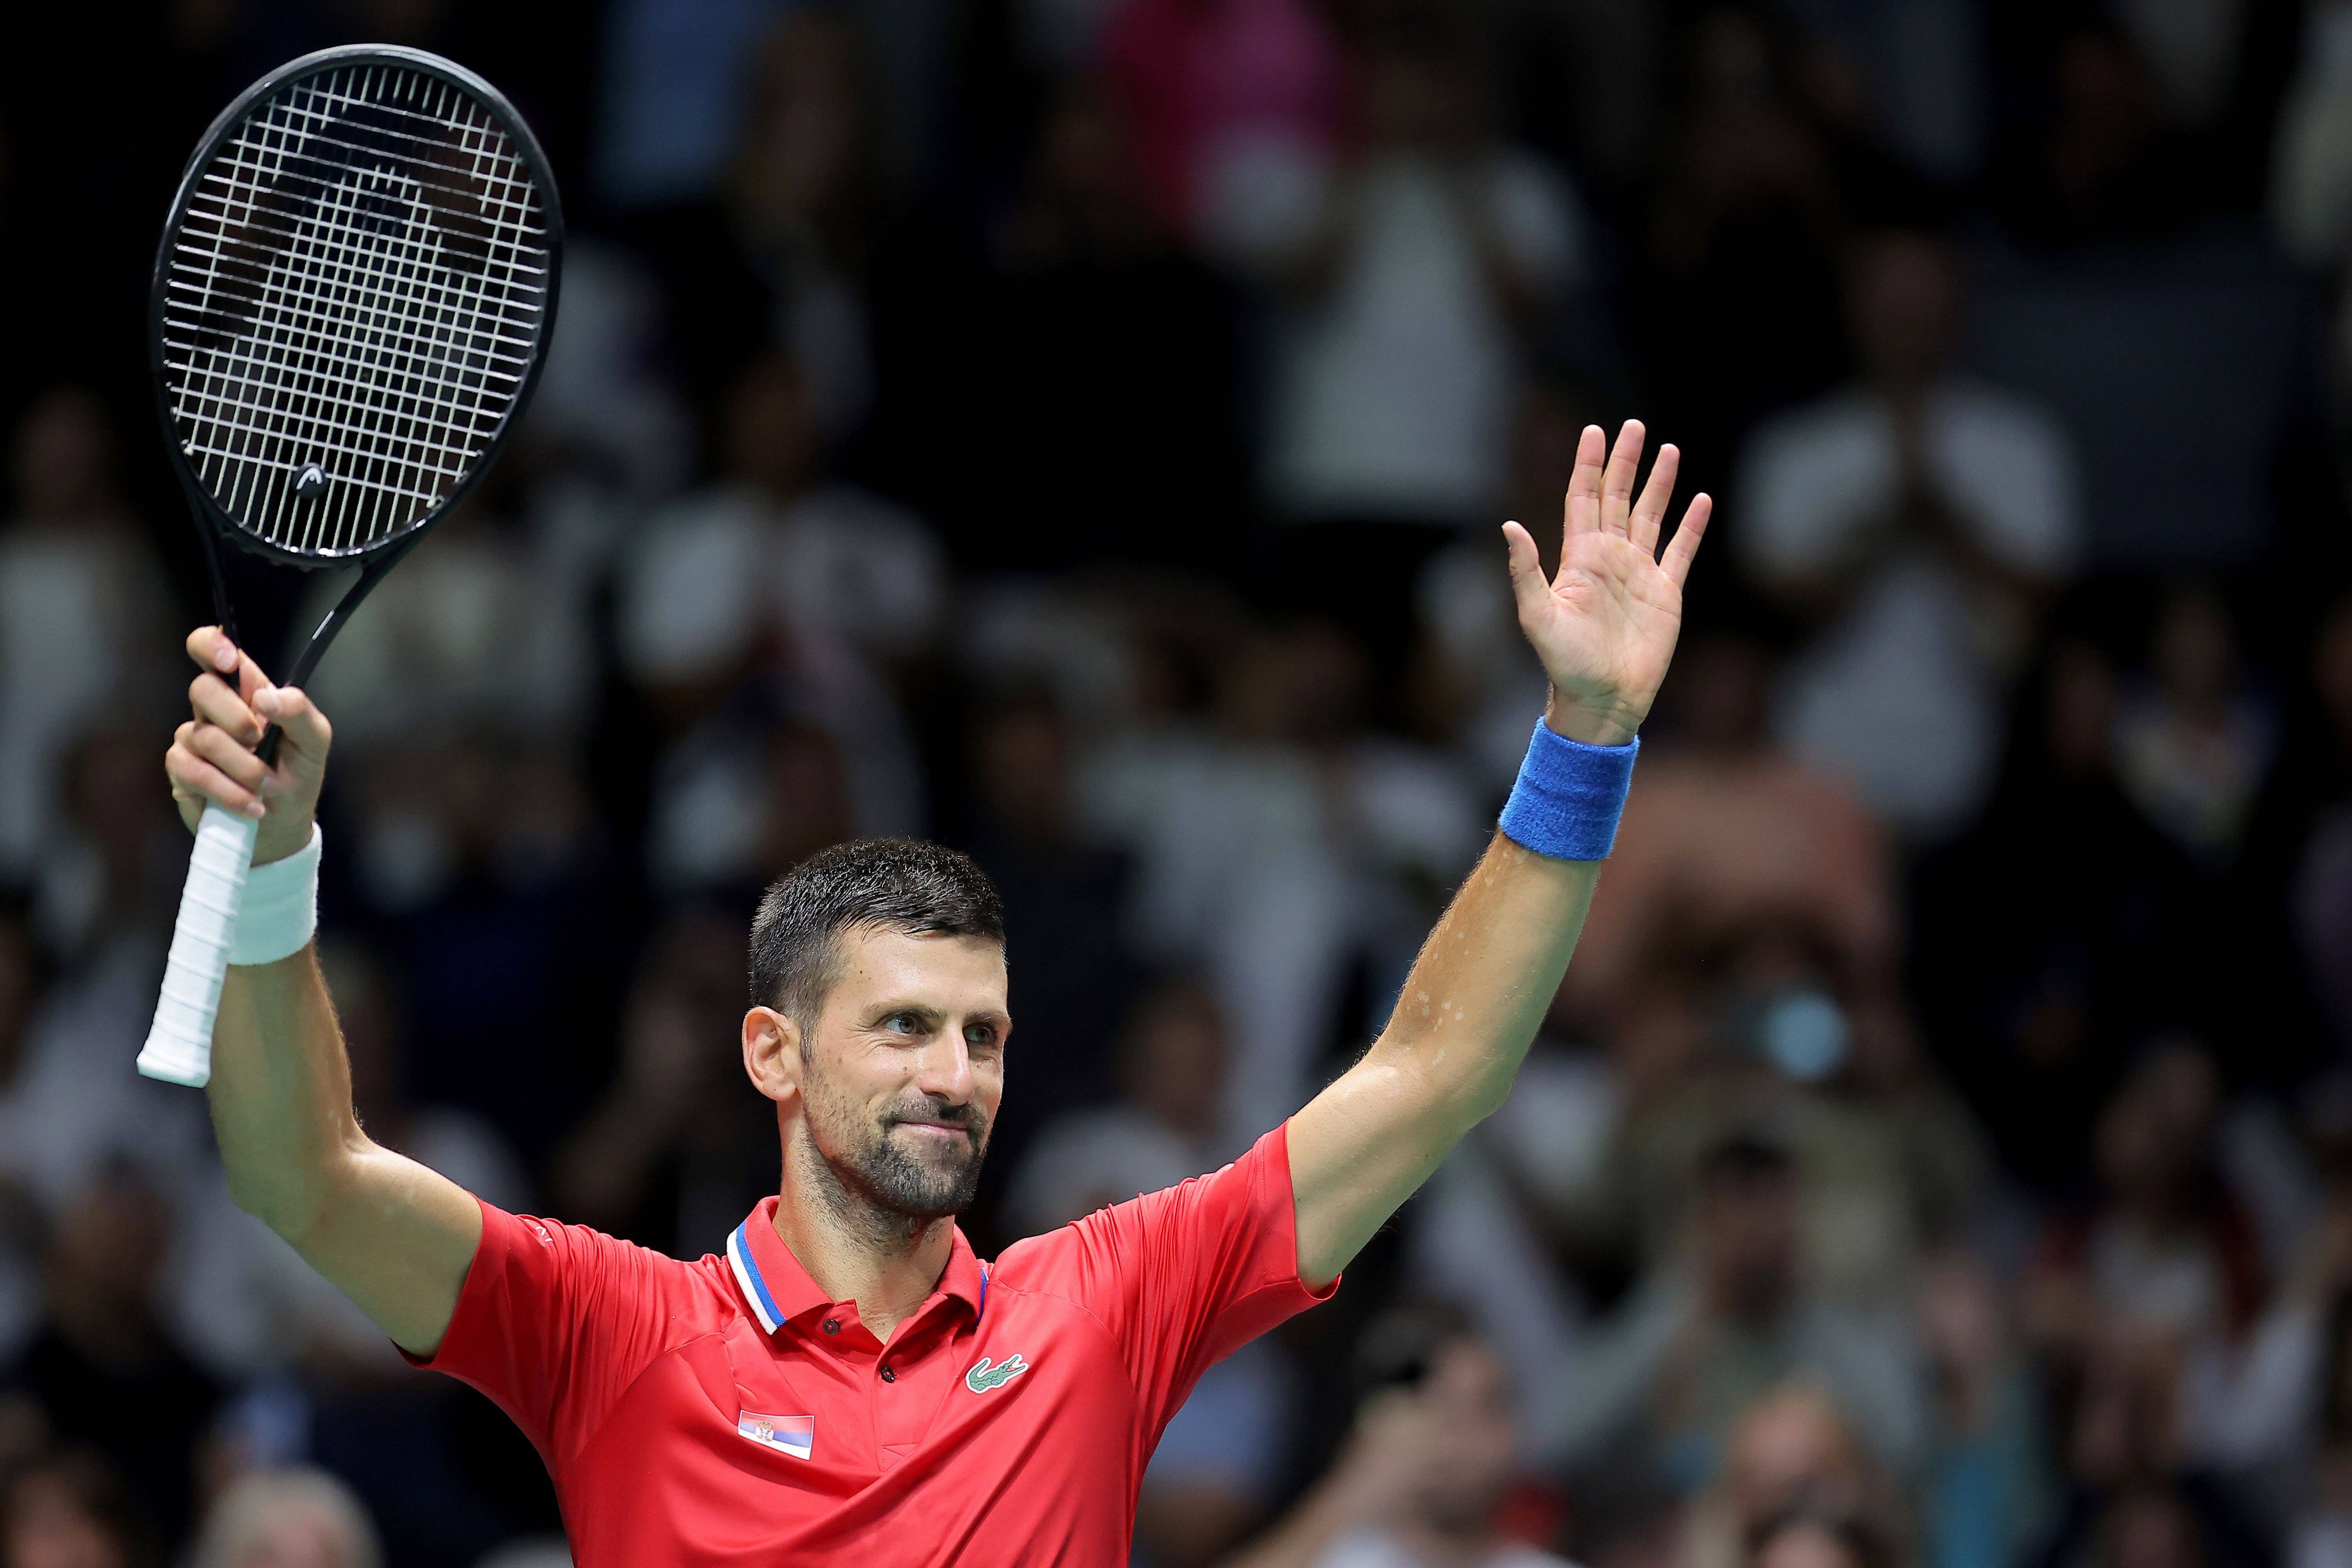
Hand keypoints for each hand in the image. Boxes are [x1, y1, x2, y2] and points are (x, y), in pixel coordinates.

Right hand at [164, 627, 332, 866]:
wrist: (282, 825)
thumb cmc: (297, 775)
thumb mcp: (315, 743)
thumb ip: (299, 712)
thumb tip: (264, 698)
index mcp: (246, 691)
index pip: (212, 649)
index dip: (212, 644)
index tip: (228, 661)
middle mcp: (214, 709)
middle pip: (201, 689)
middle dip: (236, 719)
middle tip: (260, 742)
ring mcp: (193, 738)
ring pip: (202, 736)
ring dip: (243, 768)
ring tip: (267, 787)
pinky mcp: (182, 771)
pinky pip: (193, 771)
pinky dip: (228, 791)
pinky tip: (251, 805)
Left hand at [1503, 421, 1710, 745]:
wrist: (1603, 699)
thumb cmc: (1565, 663)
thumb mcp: (1537, 616)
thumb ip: (1525, 570)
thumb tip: (1509, 526)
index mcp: (1579, 558)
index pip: (1583, 499)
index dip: (1588, 465)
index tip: (1594, 430)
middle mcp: (1609, 558)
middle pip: (1618, 498)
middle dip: (1625, 462)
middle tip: (1634, 426)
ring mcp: (1639, 573)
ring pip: (1651, 516)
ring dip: (1659, 484)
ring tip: (1669, 449)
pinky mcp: (1666, 592)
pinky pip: (1681, 551)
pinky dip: (1692, 526)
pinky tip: (1701, 500)